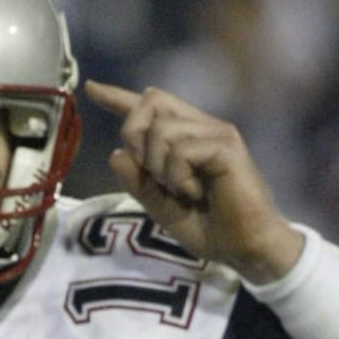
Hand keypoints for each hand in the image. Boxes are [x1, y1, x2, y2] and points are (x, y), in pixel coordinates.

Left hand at [84, 81, 302, 285]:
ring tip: (184, 192)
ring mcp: (216, 133)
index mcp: (186, 138)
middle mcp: (201, 127)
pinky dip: (178, 177)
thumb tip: (116, 154)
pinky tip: (196, 194)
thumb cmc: (212, 230)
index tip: (91, 88)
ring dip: (160, 168)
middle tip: (154, 176)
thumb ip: (139, 183)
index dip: (118, 97)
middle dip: (136, 137)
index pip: (149, 107)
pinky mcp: (226, 146)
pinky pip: (181, 150)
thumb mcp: (163, 209)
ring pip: (162, 129)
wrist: (246, 250)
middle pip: (150, 102)